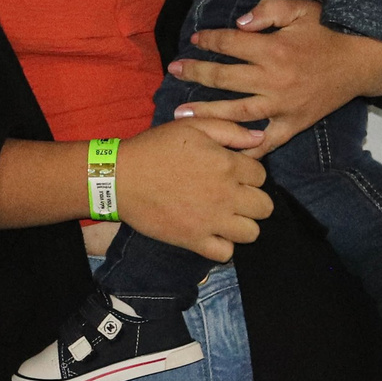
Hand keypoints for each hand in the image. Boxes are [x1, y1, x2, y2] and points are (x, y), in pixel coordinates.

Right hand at [113, 117, 271, 261]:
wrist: (117, 177)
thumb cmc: (153, 148)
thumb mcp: (190, 127)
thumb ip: (229, 129)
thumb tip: (259, 137)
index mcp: (227, 165)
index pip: (262, 176)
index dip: (248, 174)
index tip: (231, 174)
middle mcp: (226, 195)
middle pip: (264, 207)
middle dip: (252, 200)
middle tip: (231, 196)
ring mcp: (211, 221)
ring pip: (251, 233)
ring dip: (241, 225)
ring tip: (223, 217)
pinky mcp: (193, 240)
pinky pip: (225, 253)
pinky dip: (221, 246)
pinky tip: (210, 233)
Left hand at [170, 0, 381, 151]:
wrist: (366, 60)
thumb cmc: (330, 32)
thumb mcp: (301, 9)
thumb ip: (268, 10)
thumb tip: (237, 22)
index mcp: (274, 50)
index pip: (230, 44)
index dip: (209, 39)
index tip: (194, 40)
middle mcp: (274, 79)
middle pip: (225, 78)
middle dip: (196, 73)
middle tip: (173, 71)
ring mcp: (284, 105)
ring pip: (237, 111)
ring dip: (207, 112)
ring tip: (181, 114)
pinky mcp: (295, 123)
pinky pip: (268, 141)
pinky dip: (248, 150)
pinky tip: (225, 153)